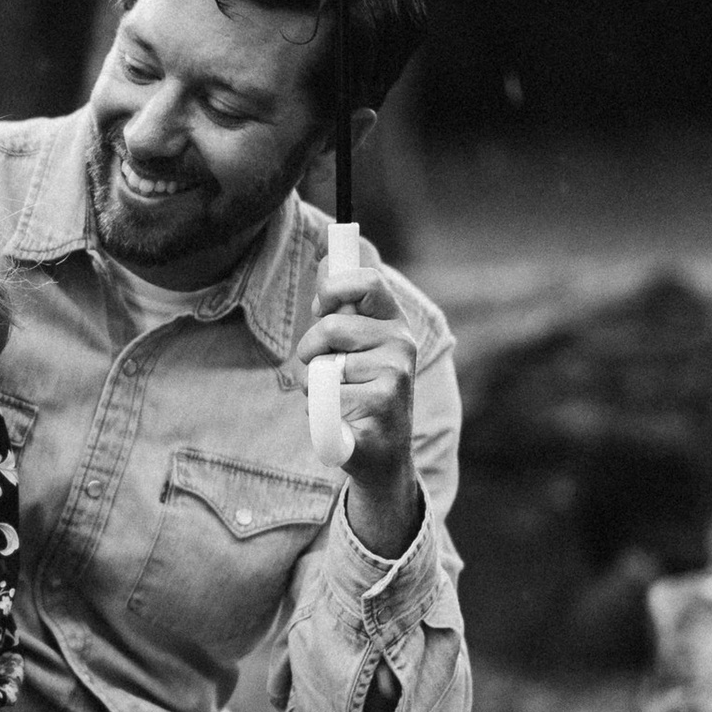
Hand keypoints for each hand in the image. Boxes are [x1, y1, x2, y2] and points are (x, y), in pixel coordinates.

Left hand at [288, 273, 421, 551]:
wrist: (383, 455)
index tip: (319, 306)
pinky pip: (325, 400)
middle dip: (309, 349)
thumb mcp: (355, 344)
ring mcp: (395, 377)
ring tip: (341, 399)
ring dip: (316, 386)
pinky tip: (342, 421)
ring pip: (322, 368)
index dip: (334, 287)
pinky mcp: (381, 407)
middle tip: (322, 367)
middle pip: (330, 328)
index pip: (367, 282)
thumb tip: (325, 256)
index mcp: (394, 323)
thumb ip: (341, 307)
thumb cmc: (361, 391)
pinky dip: (320, 414)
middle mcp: (402, 344)